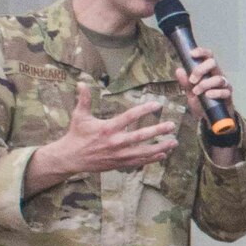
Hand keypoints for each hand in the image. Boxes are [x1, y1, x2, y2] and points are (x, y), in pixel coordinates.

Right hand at [31, 81, 174, 187]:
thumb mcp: (79, 115)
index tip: (157, 104)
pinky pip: (139, 161)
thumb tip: (82, 82)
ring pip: (144, 151)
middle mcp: (115, 142)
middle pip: (140, 136)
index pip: (129, 117)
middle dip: (157, 130)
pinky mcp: (120, 164)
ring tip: (174, 142)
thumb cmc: (77, 135)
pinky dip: (152, 159)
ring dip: (160, 147)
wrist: (71, 158)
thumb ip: (84, 99)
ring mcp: (119, 155)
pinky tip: (164, 154)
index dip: (144, 110)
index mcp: (108, 128)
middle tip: (172, 125)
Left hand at [175, 46, 232, 113]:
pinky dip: (215, 93)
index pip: (208, 56)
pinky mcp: (228, 95)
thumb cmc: (202, 101)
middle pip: (213, 63)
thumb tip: (179, 70)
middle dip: (200, 70)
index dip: (201, 52)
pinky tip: (208, 96)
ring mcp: (224, 84)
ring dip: (205, 84)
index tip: (192, 54)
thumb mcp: (190, 92)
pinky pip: (224, 91)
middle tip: (192, 80)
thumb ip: (185, 82)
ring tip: (196, 92)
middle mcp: (217, 74)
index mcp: (209, 70)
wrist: (210, 118)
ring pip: (218, 78)